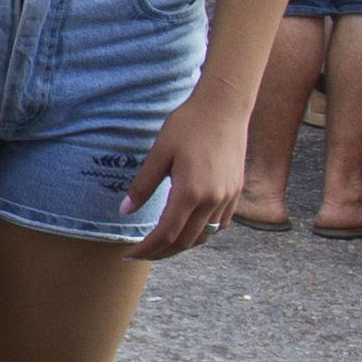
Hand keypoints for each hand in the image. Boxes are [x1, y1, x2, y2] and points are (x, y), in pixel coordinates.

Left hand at [128, 95, 249, 259]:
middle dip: (161, 253)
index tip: (129, 256)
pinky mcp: (236, 192)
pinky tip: (187, 227)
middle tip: (141, 254)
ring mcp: (228, 198)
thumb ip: (143, 186)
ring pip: (204, 236)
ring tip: (160, 244)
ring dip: (181, 245)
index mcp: (190, 193)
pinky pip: (220, 224)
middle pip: (185, 242)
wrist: (225, 106)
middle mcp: (212, 200)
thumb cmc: (188, 124)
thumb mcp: (159, 153)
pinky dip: (202, 232)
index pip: (165, 235)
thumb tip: (125, 211)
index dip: (146, 249)